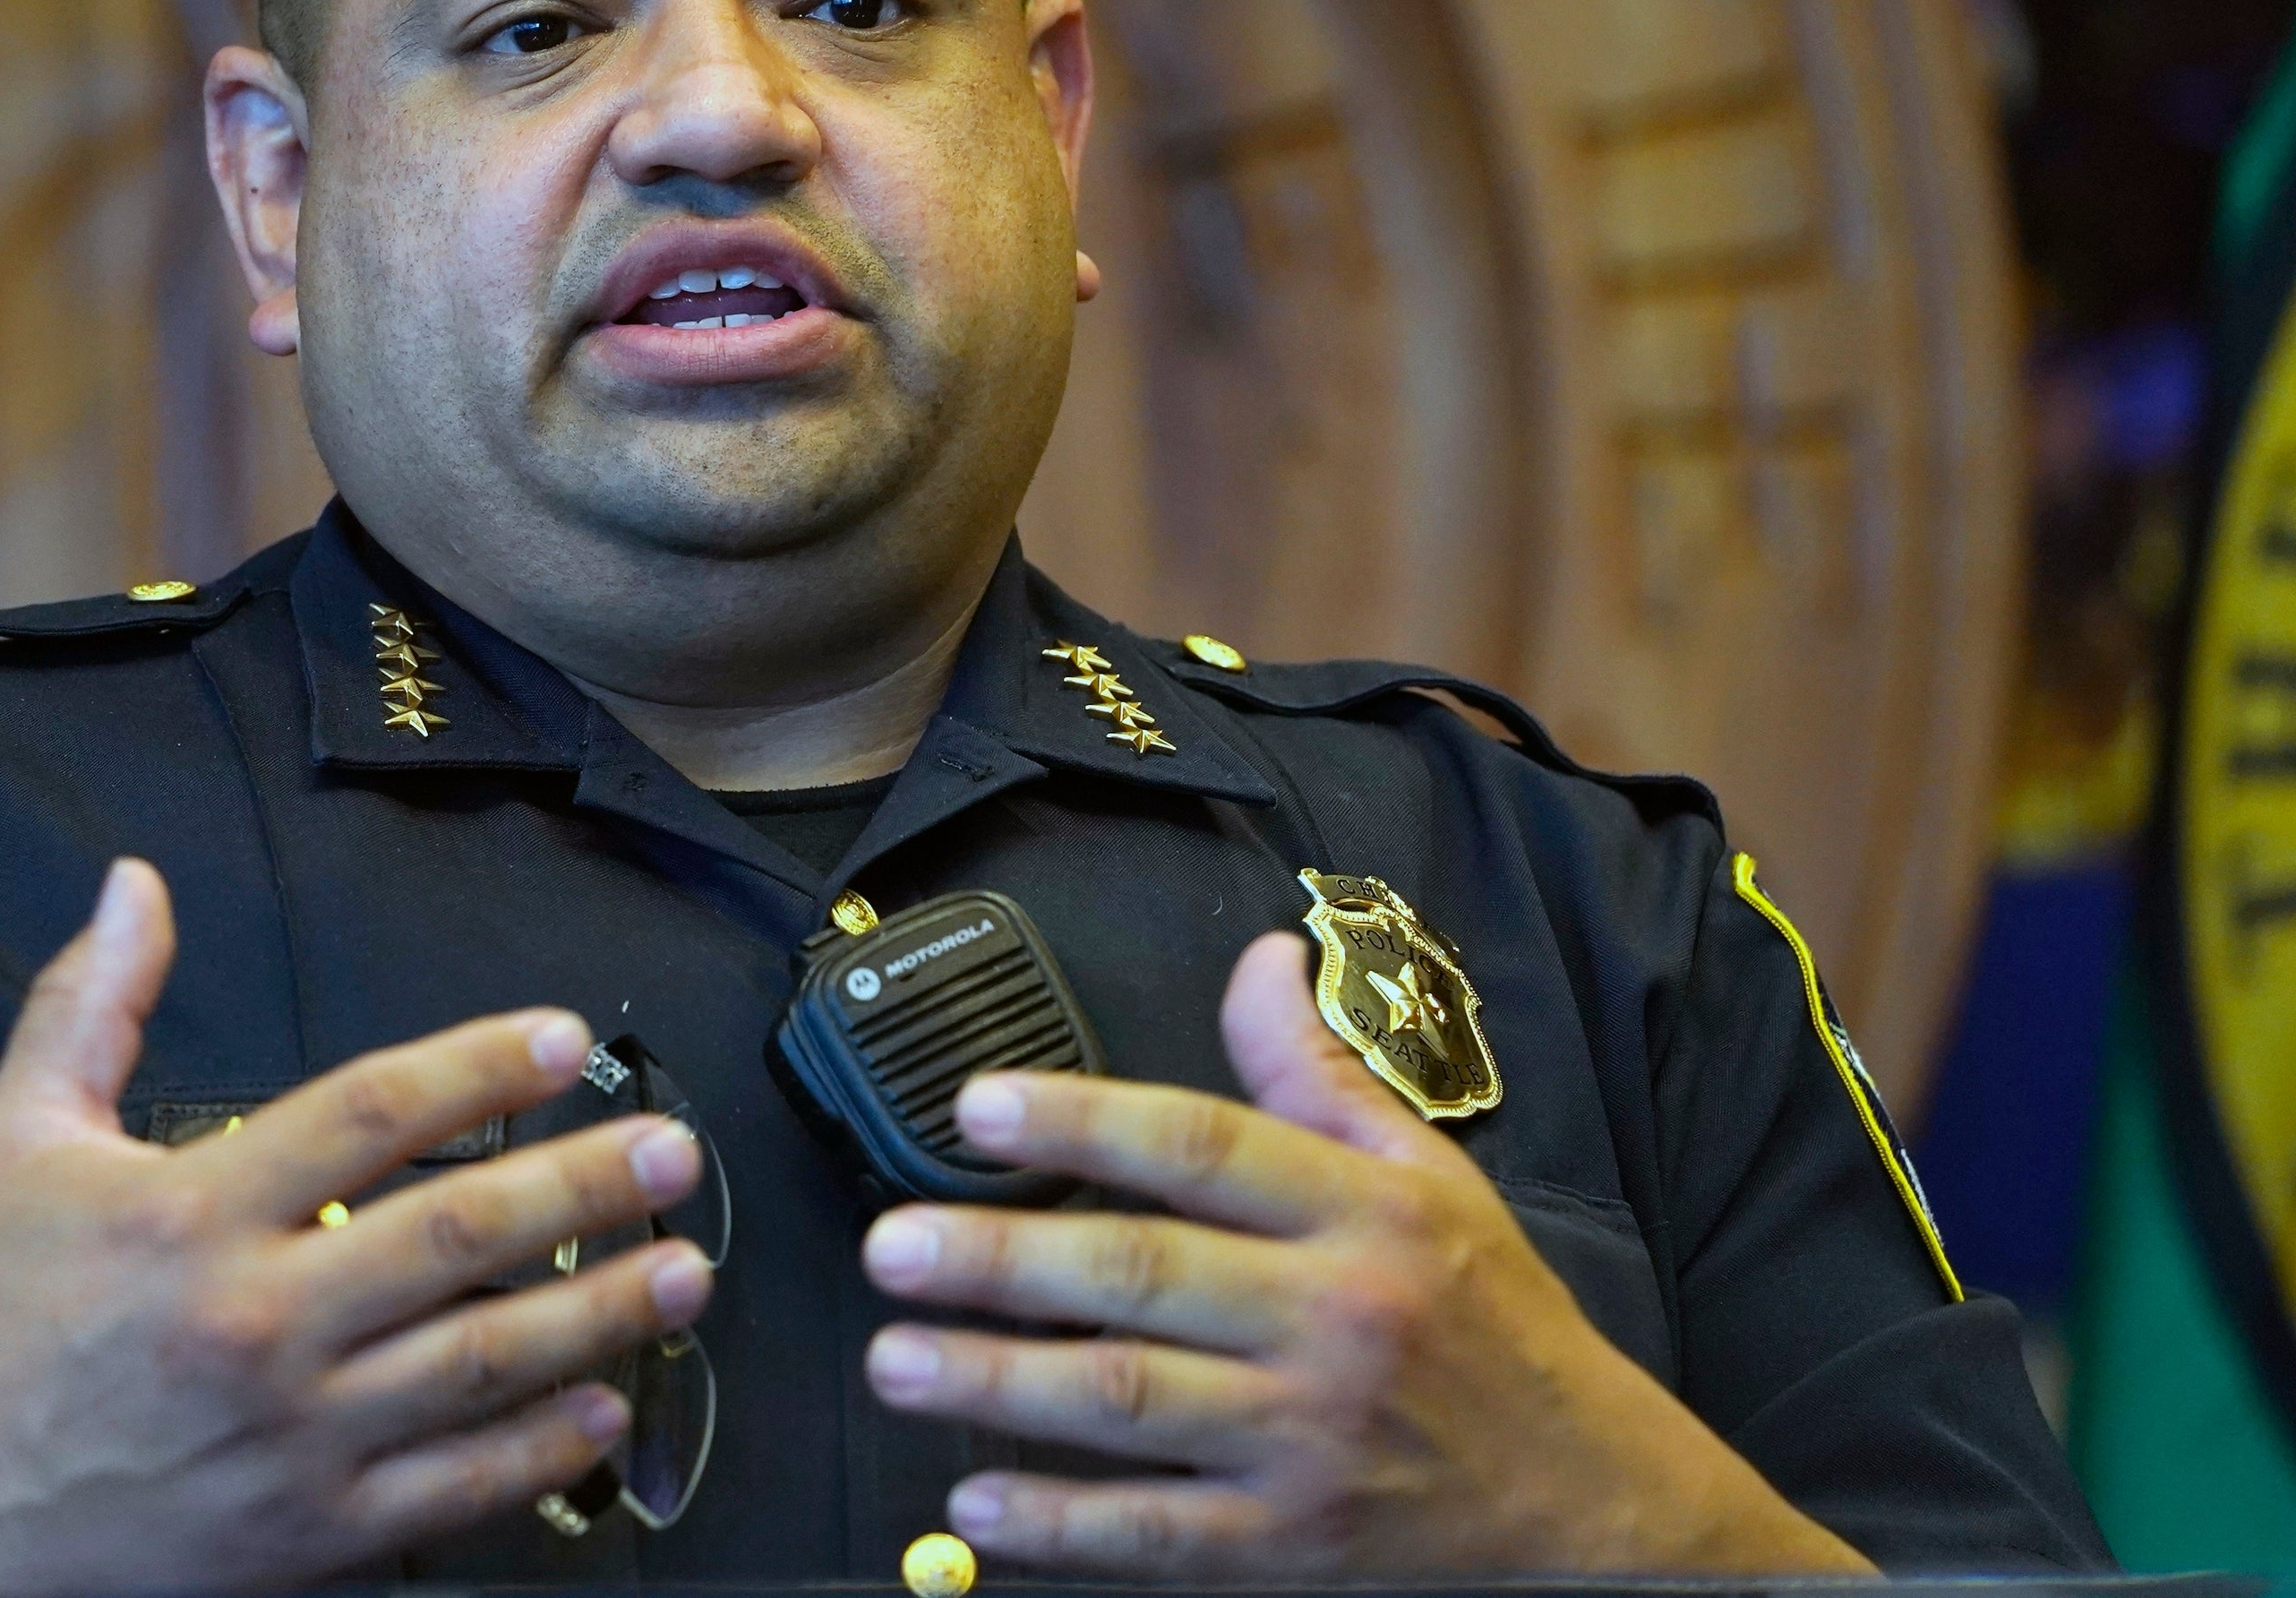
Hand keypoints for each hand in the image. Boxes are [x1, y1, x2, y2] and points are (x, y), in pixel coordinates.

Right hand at [0, 859, 711, 1597]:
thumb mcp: (17, 1140)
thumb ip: (88, 1003)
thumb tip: (135, 883)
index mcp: (190, 1212)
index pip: (367, 1116)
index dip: (476, 1067)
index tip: (561, 1039)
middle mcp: (255, 1319)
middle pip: (457, 1237)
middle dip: (583, 1186)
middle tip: (671, 1153)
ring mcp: (291, 1434)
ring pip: (481, 1364)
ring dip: (600, 1313)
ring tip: (683, 1270)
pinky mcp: (308, 1531)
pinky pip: (455, 1489)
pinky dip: (542, 1451)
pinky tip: (606, 1409)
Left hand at [858, 931, 1875, 1581]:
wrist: (1602, 1511)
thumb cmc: (1498, 1330)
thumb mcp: (1432, 1179)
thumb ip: (1322, 1075)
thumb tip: (1257, 957)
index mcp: (1366, 1214)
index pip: (1203, 1146)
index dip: (1082, 1120)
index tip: (976, 1106)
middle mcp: (1338, 1320)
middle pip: (1144, 1276)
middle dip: (1003, 1262)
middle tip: (892, 1247)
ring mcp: (1314, 1441)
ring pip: (1133, 1404)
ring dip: (1000, 1382)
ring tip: (898, 1357)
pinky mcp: (1299, 1545)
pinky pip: (1160, 1536)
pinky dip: (1063, 1524)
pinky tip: (977, 1501)